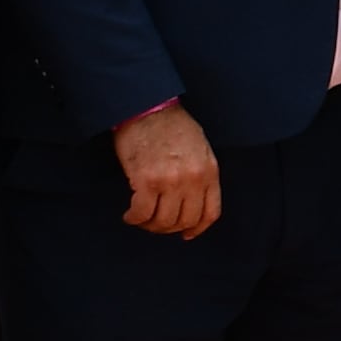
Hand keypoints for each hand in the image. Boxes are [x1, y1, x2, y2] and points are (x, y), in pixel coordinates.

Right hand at [114, 101, 222, 239]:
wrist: (147, 107)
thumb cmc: (171, 124)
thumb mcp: (199, 147)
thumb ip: (200, 173)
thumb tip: (193, 199)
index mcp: (209, 171)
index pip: (210, 213)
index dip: (197, 228)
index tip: (187, 234)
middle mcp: (193, 179)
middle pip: (184, 220)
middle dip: (169, 228)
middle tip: (156, 224)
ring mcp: (171, 181)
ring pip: (163, 221)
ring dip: (150, 225)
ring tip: (141, 219)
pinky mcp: (146, 181)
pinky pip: (142, 213)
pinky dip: (134, 218)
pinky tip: (130, 215)